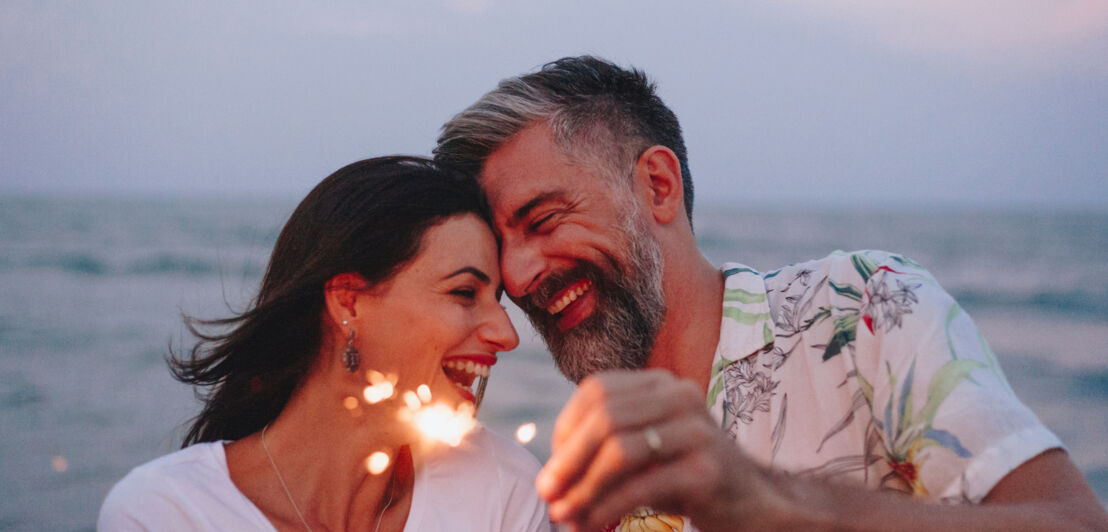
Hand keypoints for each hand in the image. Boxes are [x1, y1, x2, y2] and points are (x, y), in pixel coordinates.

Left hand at [535, 369, 778, 530]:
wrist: (752, 502)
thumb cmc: (685, 476)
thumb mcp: (643, 452)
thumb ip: (603, 448)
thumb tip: (548, 478)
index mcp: (661, 383)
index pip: (597, 391)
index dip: (565, 428)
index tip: (552, 467)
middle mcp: (681, 396)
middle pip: (605, 418)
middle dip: (568, 460)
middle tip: (546, 494)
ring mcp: (698, 430)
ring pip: (620, 450)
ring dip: (584, 487)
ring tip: (564, 514)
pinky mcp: (707, 469)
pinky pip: (643, 485)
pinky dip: (608, 506)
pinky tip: (591, 523)